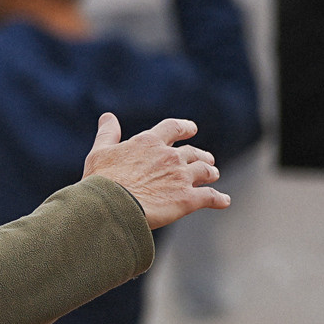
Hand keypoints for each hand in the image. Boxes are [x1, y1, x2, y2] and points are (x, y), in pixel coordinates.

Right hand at [84, 114, 226, 228]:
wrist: (110, 206)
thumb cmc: (101, 181)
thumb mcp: (99, 153)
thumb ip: (107, 134)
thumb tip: (107, 117)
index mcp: (149, 142)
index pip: (173, 128)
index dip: (185, 127)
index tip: (192, 129)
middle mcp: (169, 156)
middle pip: (193, 152)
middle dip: (201, 155)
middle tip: (207, 159)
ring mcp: (181, 177)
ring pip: (204, 171)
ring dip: (210, 172)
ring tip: (213, 175)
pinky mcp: (187, 199)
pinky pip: (210, 197)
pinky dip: (219, 199)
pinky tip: (224, 201)